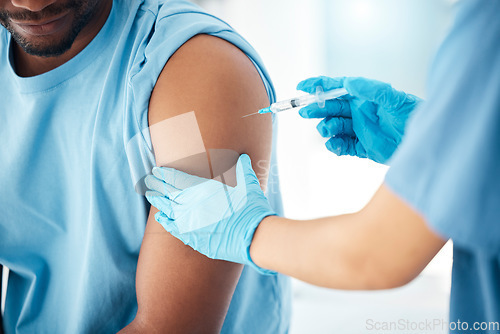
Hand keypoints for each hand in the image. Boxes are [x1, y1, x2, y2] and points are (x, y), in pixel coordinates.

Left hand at [145, 154, 275, 274]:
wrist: (252, 237)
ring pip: (167, 209)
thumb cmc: (251, 209)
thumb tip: (244, 157)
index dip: (165, 174)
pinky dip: (165, 221)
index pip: (176, 179)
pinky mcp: (193, 238)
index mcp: (202, 190)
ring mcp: (190, 223)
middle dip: (157, 185)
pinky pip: (173, 228)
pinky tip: (160, 217)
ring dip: (158, 201)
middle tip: (149, 180)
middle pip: (167, 193)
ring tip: (150, 195)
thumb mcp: (249, 184)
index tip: (157, 170)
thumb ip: (243, 170)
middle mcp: (191, 205)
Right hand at [298, 76, 421, 163]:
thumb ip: (371, 90)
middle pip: (331, 109)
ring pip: (334, 128)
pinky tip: (334, 145)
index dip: (318, 86)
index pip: (336, 88)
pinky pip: (343, 146)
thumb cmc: (412, 114)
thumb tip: (349, 83)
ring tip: (326, 130)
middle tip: (307, 111)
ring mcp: (359, 130)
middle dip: (317, 109)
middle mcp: (358, 112)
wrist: (423, 141)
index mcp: (363, 97)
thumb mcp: (394, 98)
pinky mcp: (362, 147)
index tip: (302, 86)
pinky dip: (335, 146)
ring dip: (326, 128)